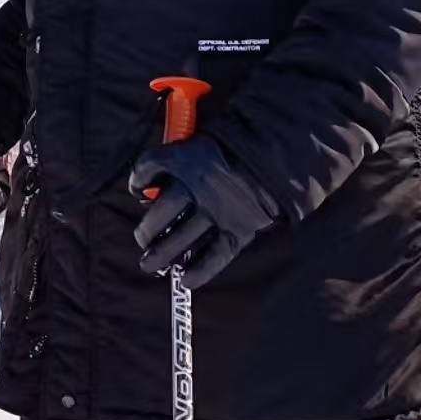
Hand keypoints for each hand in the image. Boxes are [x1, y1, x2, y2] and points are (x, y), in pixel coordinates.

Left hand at [129, 135, 279, 290]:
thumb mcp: (205, 138)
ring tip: (151, 266)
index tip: (139, 191)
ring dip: (162, 255)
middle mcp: (199, 187)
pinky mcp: (239, 229)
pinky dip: (200, 271)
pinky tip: (186, 280)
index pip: (149, 167)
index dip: (138, 182)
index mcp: (188, 158)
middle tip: (143, 241)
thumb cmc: (239, 145)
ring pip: (181, 238)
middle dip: (146, 230)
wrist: (282, 156)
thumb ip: (181, 154)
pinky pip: (216, 255)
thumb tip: (153, 180)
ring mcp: (219, 211)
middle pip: (160, 213)